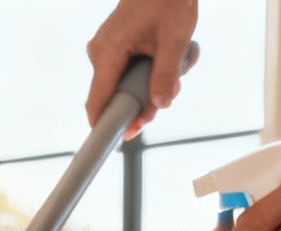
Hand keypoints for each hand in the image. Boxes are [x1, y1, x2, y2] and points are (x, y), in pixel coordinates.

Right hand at [85, 0, 197, 137]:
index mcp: (108, 50)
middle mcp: (101, 52)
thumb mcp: (174, 39)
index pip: (99, 100)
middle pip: (118, 97)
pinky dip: (153, 71)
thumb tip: (161, 104)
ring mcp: (107, 51)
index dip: (106, 125)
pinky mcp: (117, 49)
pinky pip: (131, 73)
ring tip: (181, 59)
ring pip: (128, 86)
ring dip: (156, 82)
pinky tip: (173, 56)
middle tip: (175, 88)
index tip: (116, 142)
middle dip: (149, 98)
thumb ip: (166, 75)